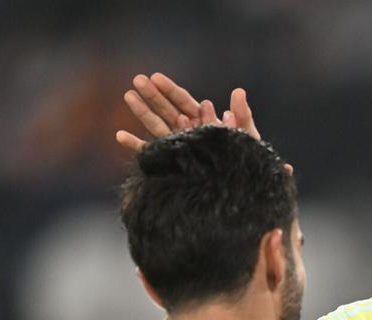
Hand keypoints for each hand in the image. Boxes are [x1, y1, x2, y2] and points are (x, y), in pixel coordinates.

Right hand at [115, 73, 261, 152]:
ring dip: (142, 112)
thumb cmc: (251, 162)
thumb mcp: (248, 137)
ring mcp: (179, 147)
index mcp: (204, 121)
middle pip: (167, 110)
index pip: (183, 101)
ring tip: (128, 96)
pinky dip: (136, 145)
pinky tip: (120, 136)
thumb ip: (242, 115)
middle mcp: (189, 132)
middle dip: (153, 95)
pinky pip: (151, 154)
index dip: (169, 90)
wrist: (246, 190)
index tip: (155, 78)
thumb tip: (238, 91)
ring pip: (157, 126)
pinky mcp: (172, 164)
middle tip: (137, 80)